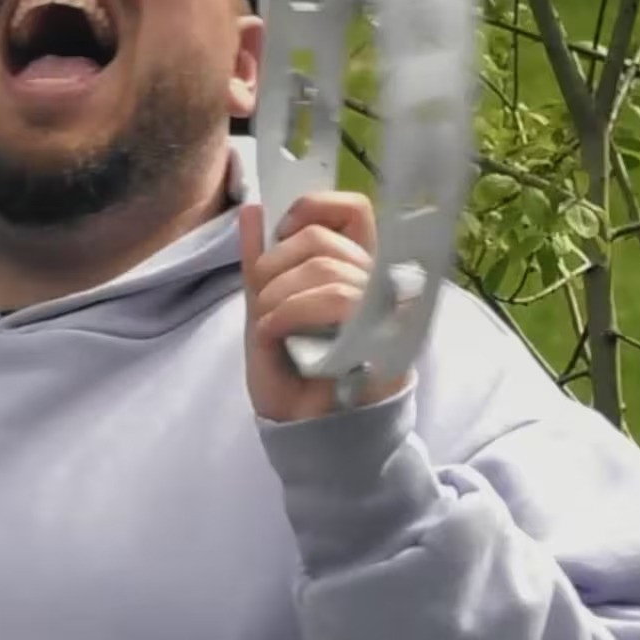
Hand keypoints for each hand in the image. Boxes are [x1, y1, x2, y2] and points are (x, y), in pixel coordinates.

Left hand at [238, 192, 411, 422]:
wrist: (303, 431)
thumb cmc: (291, 375)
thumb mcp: (265, 310)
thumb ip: (260, 262)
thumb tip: (252, 210)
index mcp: (355, 271)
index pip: (353, 211)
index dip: (314, 208)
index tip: (279, 233)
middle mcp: (379, 284)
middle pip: (324, 239)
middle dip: (275, 265)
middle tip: (261, 302)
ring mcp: (387, 310)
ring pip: (326, 270)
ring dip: (278, 296)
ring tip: (268, 327)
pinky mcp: (387, 337)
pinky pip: (337, 299)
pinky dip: (290, 312)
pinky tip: (275, 335)